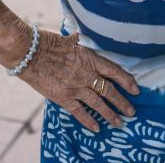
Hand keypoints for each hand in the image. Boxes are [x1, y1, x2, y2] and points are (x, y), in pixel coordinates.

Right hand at [19, 30, 138, 131]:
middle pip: (110, 90)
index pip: (114, 71)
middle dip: (122, 102)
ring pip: (98, 104)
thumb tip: (79, 36)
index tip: (135, 89)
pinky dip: (89, 121)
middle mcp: (86, 74)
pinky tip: (97, 128)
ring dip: (110, 114)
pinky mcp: (63, 98)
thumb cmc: (46, 43)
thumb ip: (77, 41)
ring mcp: (76, 88)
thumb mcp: (67, 39)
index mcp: (89, 58)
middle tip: (132, 111)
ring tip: (119, 123)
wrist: (28, 53)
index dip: (126, 80)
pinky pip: (80, 112)